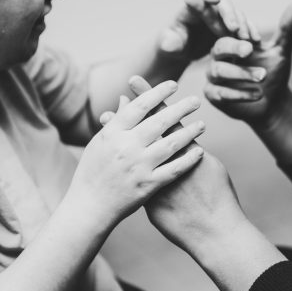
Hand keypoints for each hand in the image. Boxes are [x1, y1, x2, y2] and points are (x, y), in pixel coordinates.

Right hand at [69, 77, 205, 228]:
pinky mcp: (148, 185)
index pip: (139, 106)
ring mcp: (138, 167)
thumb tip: (125, 98)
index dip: (158, 93)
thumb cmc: (92, 170)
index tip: (173, 84)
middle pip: (159, 122)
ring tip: (202, 124)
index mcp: (113, 133)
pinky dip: (188, 160)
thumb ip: (115, 120)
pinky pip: (173, 170)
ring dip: (189, 132)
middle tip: (196, 100)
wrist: (89, 205)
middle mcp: (126, 147)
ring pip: (171, 144)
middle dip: (181, 109)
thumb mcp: (100, 141)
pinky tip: (199, 151)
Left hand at [123, 77, 245, 256]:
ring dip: (119, 132)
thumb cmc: (219, 197)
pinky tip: (108, 153)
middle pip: (145, 126)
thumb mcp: (211, 167)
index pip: (164, 116)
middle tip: (122, 87)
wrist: (214, 231)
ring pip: (132, 149)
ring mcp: (153, 177)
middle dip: (134, 106)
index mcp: (184, 149)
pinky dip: (120, 161)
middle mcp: (165, 160)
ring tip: (105, 116)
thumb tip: (190, 138)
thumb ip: (196, 151)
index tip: (136, 80)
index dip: (151, 97)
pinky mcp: (146, 194)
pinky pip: (130, 174)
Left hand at [157, 0, 250, 61]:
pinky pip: (243, 26)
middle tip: (234, 29)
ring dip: (243, 25)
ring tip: (246, 38)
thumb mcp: (168, 45)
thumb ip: (168, 44)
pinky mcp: (230, 27)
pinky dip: (250, 31)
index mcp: (190, 8)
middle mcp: (208, 8)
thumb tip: (169, 44)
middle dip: (229, 14)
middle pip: (222, 5)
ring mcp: (221, 17)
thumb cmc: (172, 45)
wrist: (183, 50)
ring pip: (236, 14)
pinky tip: (256, 41)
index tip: (214, 0)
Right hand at [204, 3, 291, 127]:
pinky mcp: (212, 95)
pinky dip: (240, 93)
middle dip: (234, 48)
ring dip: (242, 73)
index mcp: (232, 42)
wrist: (272, 102)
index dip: (237, 31)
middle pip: (219, 47)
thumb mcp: (280, 52)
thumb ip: (285, 30)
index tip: (254, 36)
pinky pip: (221, 93)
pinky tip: (258, 94)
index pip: (228, 30)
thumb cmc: (272, 73)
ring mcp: (213, 76)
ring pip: (219, 70)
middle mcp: (218, 57)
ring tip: (263, 76)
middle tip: (250, 50)